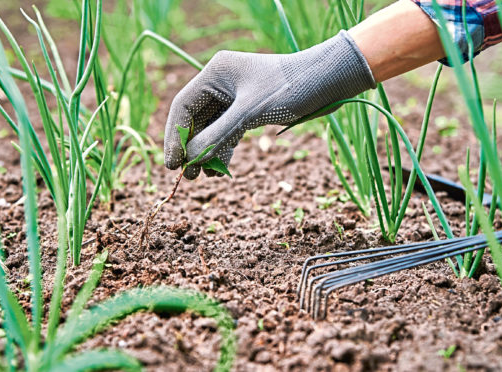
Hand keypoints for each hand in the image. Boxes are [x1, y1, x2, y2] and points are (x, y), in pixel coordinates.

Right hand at [164, 30, 375, 178]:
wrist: (328, 82)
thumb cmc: (289, 89)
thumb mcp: (249, 113)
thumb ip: (217, 136)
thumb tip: (190, 159)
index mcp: (215, 73)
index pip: (182, 106)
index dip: (175, 136)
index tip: (172, 164)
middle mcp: (221, 83)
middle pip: (194, 119)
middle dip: (190, 147)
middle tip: (185, 175)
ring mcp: (234, 97)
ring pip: (211, 128)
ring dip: (205, 151)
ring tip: (200, 177)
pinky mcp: (248, 109)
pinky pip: (228, 131)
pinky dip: (223, 149)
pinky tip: (219, 168)